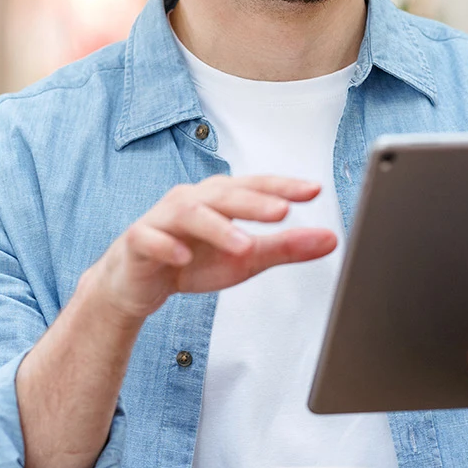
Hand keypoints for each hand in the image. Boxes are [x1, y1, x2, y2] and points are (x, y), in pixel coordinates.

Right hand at [83, 175, 337, 321]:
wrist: (137, 282)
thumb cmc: (194, 261)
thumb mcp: (246, 258)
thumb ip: (286, 246)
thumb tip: (331, 239)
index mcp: (221, 197)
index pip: (256, 186)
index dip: (284, 186)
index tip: (314, 190)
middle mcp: (193, 199)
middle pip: (226, 194)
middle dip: (255, 202)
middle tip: (283, 212)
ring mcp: (163, 218)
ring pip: (190, 212)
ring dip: (218, 228)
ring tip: (244, 245)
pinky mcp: (138, 240)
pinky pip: (150, 238)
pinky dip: (168, 246)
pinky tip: (184, 257)